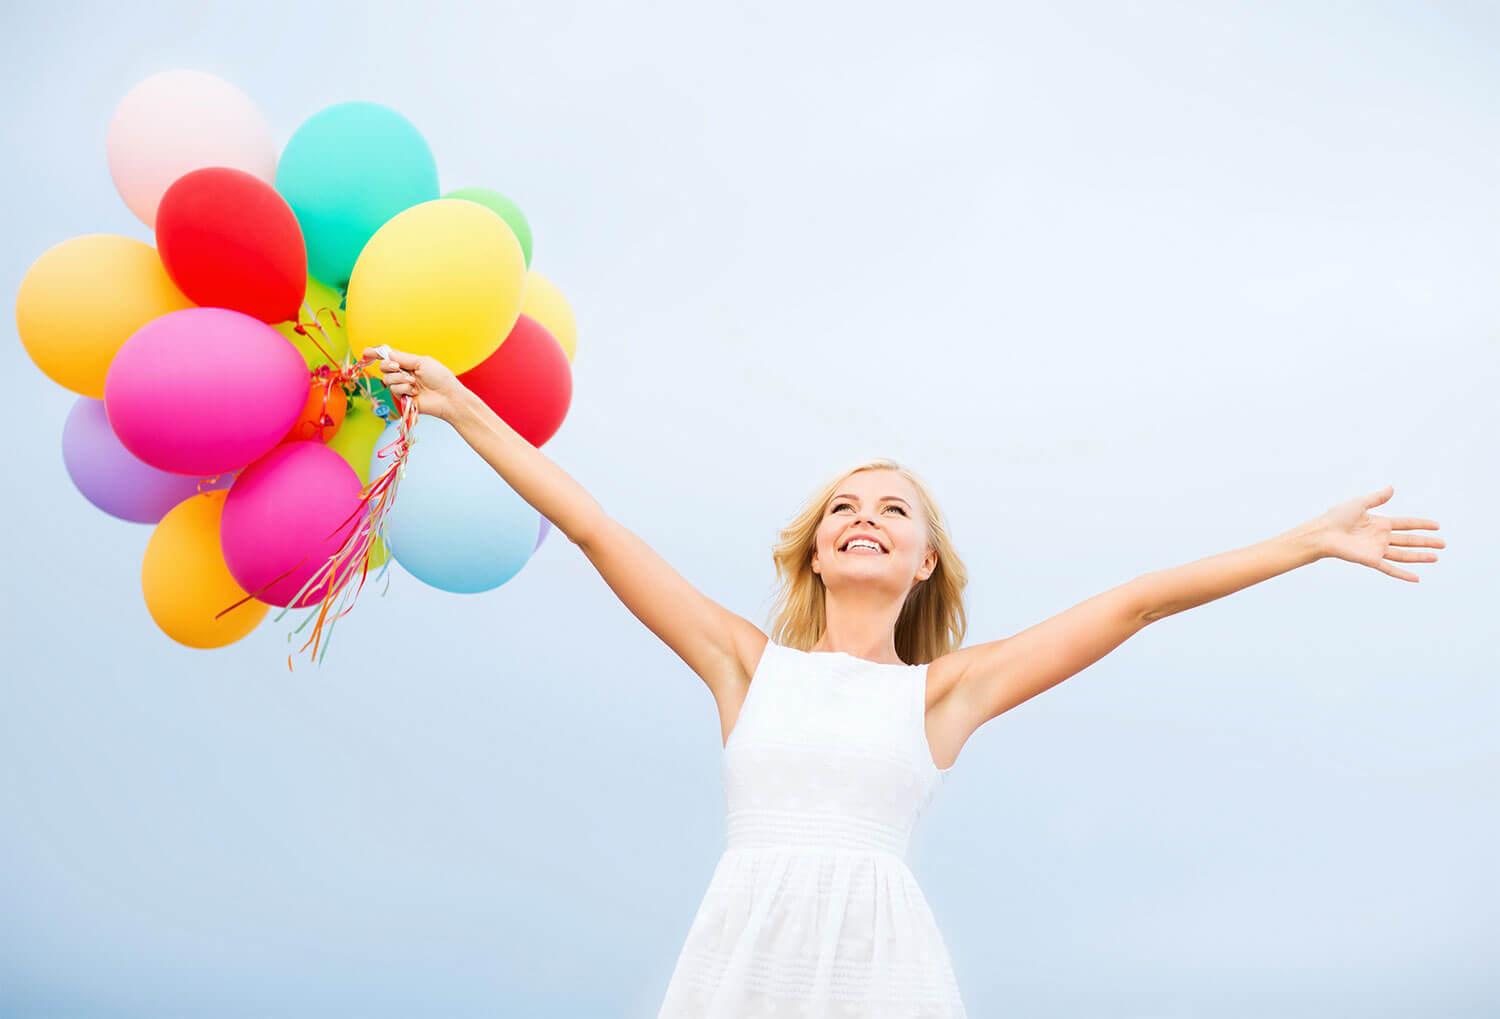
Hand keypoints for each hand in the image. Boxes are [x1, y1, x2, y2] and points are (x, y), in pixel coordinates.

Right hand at [363, 346, 463, 421]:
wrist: (447, 396)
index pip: (390, 357)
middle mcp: (403, 374)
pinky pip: (394, 390)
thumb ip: (403, 358)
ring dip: (400, 379)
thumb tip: (387, 353)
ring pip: (387, 379)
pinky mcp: (402, 398)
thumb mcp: (422, 362)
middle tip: (398, 368)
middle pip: (384, 367)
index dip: (377, 354)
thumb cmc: (440, 378)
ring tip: (414, 383)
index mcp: (409, 363)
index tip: (366, 352)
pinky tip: (414, 391)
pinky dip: (404, 388)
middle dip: (389, 366)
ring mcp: (402, 386)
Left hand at [1315, 485, 1442, 581]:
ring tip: (1436, 557)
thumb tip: (1392, 487)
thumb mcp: (1359, 504)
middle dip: (1426, 542)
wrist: (1322, 533)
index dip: (1422, 524)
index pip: (1406, 524)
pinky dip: (1402, 574)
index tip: (1437, 525)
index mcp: (1380, 523)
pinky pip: (1390, 568)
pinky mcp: (1370, 560)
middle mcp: (1381, 537)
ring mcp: (1377, 549)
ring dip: (1420, 557)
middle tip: (1443, 544)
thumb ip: (1377, 498)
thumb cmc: (1336, 517)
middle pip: (1409, 540)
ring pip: (1404, 554)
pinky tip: (1416, 578)